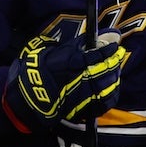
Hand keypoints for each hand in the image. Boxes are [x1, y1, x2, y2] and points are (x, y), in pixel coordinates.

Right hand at [2, 32, 125, 131]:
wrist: (27, 96)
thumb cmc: (39, 69)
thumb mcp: (54, 50)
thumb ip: (76, 44)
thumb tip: (93, 37)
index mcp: (70, 62)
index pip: (97, 54)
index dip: (109, 49)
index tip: (116, 44)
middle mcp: (79, 79)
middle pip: (105, 70)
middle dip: (114, 62)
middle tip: (118, 55)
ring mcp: (82, 96)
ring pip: (107, 86)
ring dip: (114, 77)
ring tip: (115, 70)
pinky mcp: (82, 109)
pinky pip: (103, 103)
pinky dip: (111, 95)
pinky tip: (112, 88)